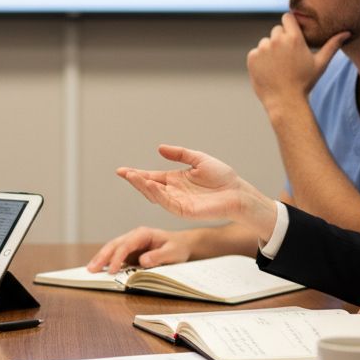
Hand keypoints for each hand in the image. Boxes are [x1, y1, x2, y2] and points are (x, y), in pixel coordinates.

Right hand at [87, 227, 194, 273]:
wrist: (181, 244)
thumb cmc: (177, 247)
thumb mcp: (173, 252)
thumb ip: (158, 256)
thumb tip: (142, 261)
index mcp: (143, 234)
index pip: (126, 245)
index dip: (117, 257)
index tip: (112, 270)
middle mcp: (134, 237)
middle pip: (114, 245)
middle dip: (102, 256)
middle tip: (91, 269)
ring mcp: (131, 244)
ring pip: (112, 249)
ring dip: (101, 259)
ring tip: (90, 270)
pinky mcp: (130, 252)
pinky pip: (116, 256)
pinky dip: (107, 262)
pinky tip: (100, 270)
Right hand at [116, 145, 276, 238]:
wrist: (238, 193)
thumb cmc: (223, 178)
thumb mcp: (199, 159)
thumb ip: (180, 154)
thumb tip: (160, 148)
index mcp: (175, 180)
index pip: (151, 177)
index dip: (137, 174)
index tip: (121, 170)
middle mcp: (174, 192)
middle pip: (149, 187)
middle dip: (135, 180)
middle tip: (124, 172)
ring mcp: (178, 203)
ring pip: (155, 196)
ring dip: (143, 186)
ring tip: (133, 176)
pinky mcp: (185, 211)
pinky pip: (167, 203)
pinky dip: (158, 194)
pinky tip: (151, 184)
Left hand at [247, 13, 348, 112]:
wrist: (285, 102)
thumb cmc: (305, 82)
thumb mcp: (320, 63)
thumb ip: (332, 45)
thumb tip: (347, 32)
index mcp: (295, 39)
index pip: (287, 17)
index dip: (290, 24)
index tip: (292, 33)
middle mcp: (277, 40)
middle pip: (277, 30)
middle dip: (282, 39)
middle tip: (288, 57)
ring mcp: (263, 48)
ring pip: (266, 42)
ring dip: (270, 50)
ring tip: (279, 67)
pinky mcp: (252, 57)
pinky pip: (256, 53)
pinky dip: (260, 60)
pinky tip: (270, 71)